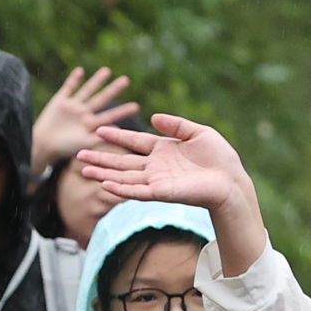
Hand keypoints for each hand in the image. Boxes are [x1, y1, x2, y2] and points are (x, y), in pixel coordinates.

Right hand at [30, 65, 139, 171]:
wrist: (42, 145)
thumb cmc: (64, 149)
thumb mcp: (83, 144)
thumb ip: (99, 138)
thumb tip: (116, 132)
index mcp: (92, 124)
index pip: (111, 116)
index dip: (122, 111)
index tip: (137, 106)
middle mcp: (85, 113)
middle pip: (102, 99)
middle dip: (113, 90)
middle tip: (126, 80)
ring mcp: (73, 106)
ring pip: (87, 90)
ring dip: (96, 81)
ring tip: (107, 70)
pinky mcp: (60, 101)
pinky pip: (68, 88)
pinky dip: (74, 80)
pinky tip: (81, 71)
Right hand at [83, 115, 249, 208]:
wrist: (231, 180)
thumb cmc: (220, 158)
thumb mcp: (198, 132)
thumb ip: (176, 125)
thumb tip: (152, 117)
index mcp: (163, 150)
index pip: (134, 142)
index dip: (117, 136)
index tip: (98, 130)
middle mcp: (156, 166)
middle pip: (122, 162)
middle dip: (101, 159)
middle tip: (79, 155)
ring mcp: (157, 180)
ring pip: (124, 177)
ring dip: (104, 174)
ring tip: (83, 170)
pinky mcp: (162, 193)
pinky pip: (137, 191)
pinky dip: (121, 188)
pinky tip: (105, 184)